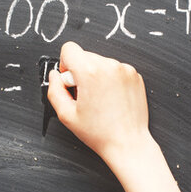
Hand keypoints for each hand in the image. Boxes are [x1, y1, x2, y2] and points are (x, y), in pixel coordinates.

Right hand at [47, 41, 155, 165]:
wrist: (128, 142)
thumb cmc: (100, 132)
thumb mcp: (66, 114)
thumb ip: (54, 90)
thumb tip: (55, 76)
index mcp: (90, 72)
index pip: (69, 48)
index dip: (65, 65)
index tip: (71, 80)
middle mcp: (109, 66)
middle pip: (85, 56)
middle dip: (81, 72)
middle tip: (85, 95)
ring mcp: (125, 70)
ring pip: (101, 62)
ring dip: (97, 76)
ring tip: (100, 99)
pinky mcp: (135, 75)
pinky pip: (116, 70)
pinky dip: (111, 80)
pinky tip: (112, 98)